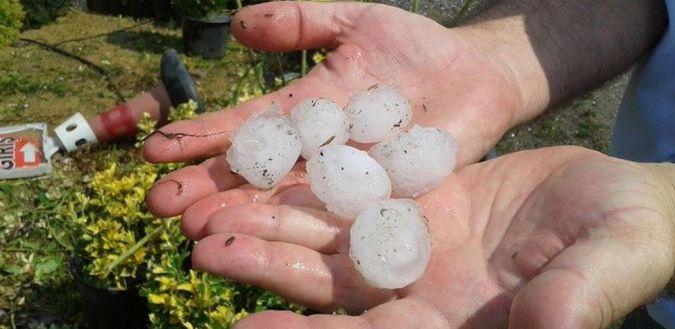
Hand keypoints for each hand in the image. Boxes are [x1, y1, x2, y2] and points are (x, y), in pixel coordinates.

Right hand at [143, 1, 520, 216]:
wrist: (479, 73)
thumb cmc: (417, 47)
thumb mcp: (356, 20)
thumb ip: (301, 21)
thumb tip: (238, 24)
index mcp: (305, 112)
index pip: (245, 129)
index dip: (202, 138)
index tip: (154, 149)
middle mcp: (320, 154)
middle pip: (258, 175)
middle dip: (209, 188)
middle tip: (159, 206)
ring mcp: (353, 180)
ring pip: (292, 203)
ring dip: (246, 217)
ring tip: (199, 231)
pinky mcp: (390, 199)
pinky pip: (348, 216)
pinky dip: (312, 231)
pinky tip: (278, 244)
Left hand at [186, 146, 674, 327]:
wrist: (621, 200)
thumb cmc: (630, 239)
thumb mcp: (612, 264)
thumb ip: (576, 300)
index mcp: (460, 326)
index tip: (249, 327)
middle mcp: (423, 296)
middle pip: (333, 291)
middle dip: (270, 274)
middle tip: (206, 253)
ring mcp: (414, 249)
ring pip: (331, 243)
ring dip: (274, 230)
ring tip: (215, 216)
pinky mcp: (415, 205)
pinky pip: (354, 195)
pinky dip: (311, 188)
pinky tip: (269, 172)